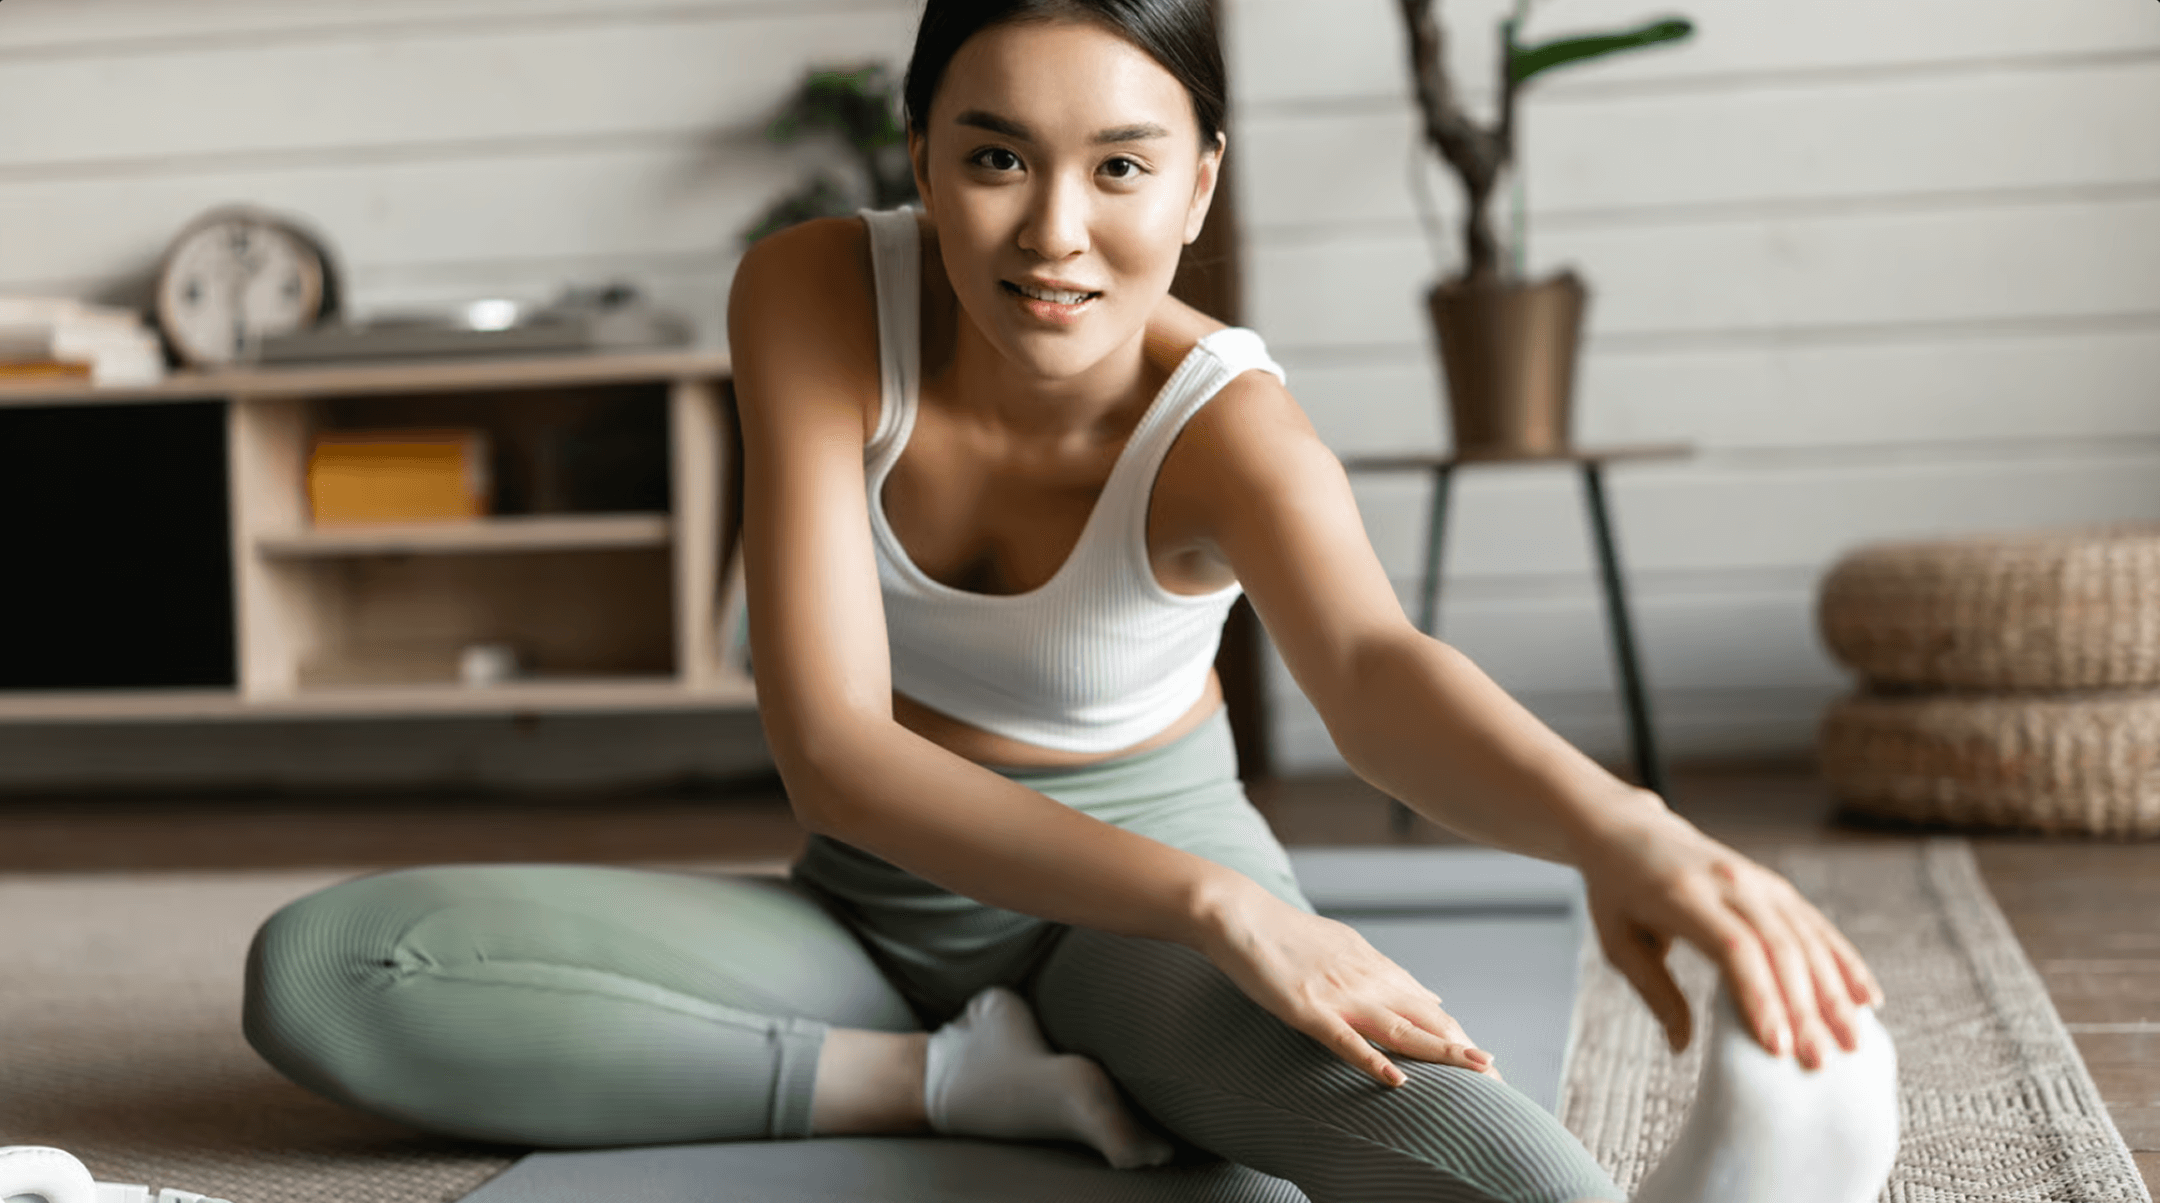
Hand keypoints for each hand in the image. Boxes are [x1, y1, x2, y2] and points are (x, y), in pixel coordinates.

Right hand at [1192, 883, 1500, 1087]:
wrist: (1240, 915)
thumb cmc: (1287, 934)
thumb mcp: (1349, 947)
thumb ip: (1391, 975)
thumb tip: (1431, 995)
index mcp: (1375, 968)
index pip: (1429, 1008)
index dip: (1459, 1035)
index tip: (1486, 1064)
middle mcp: (1367, 981)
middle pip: (1427, 1020)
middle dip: (1463, 1051)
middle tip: (1498, 1081)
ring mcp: (1339, 996)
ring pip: (1400, 1030)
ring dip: (1442, 1053)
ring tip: (1477, 1074)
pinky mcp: (1308, 1009)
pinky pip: (1345, 1040)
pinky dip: (1372, 1060)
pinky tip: (1396, 1079)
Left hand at [1576, 802, 1884, 1069]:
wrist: (1629, 831)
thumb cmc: (1617, 894)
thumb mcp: (1619, 942)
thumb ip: (1654, 992)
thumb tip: (1682, 1046)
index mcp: (1684, 896)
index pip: (1735, 949)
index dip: (1760, 998)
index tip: (1776, 1046)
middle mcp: (1729, 883)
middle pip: (1779, 949)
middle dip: (1804, 1009)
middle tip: (1820, 1060)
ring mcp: (1757, 881)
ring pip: (1806, 939)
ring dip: (1833, 992)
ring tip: (1852, 1041)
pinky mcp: (1775, 885)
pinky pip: (1816, 926)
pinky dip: (1844, 962)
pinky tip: (1867, 997)